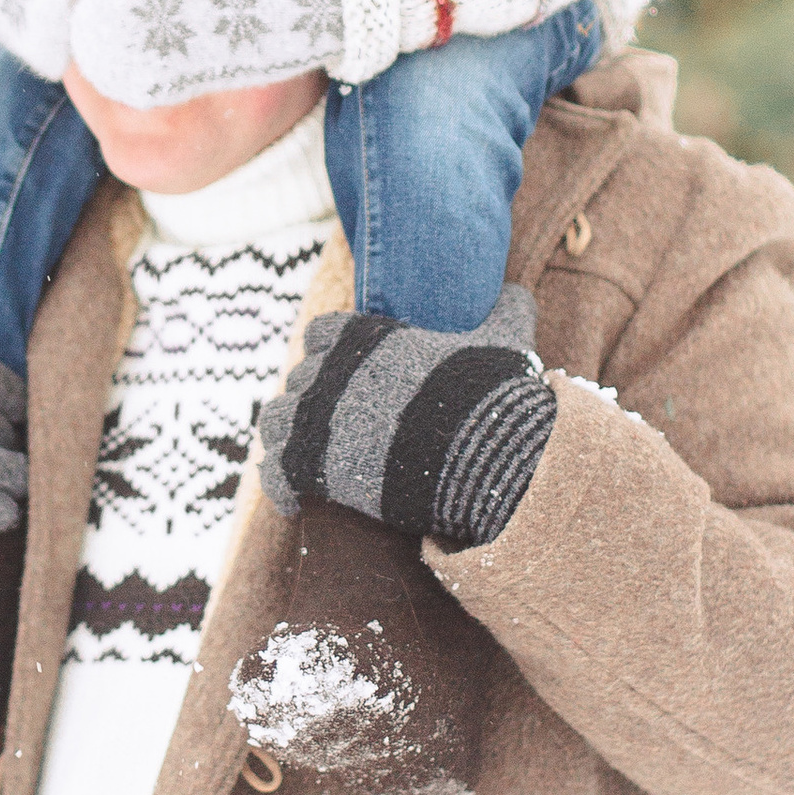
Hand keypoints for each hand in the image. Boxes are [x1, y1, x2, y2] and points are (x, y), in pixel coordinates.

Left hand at [257, 287, 555, 547]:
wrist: (481, 455)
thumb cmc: (491, 397)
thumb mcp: (506, 341)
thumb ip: (505, 311)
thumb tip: (519, 291)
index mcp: (365, 338)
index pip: (321, 333)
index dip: (328, 353)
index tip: (340, 373)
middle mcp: (331, 372)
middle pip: (298, 379)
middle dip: (312, 400)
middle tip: (331, 426)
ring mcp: (316, 417)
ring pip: (274, 420)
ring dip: (285, 436)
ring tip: (302, 457)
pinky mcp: (310, 464)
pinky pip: (274, 473)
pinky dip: (280, 487)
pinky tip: (295, 503)